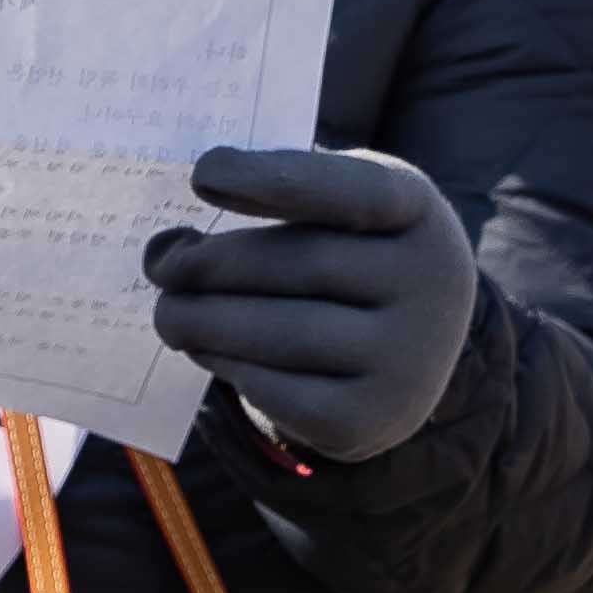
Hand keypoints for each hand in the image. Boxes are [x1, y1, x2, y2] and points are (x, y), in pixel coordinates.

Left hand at [152, 144, 478, 461]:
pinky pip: (278, 392)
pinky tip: (210, 350)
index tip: (202, 175)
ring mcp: (411, 357)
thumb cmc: (346, 254)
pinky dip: (228, 368)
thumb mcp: (329, 207)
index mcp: (417, 209)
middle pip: (297, 265)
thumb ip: (262, 201)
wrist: (410, 347)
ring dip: (200, 322)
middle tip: (160, 267)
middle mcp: (431, 282)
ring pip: (280, 335)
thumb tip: (168, 249)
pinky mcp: (374, 417)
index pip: (354, 189)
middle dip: (207, 267)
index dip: (276, 179)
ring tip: (170, 314)